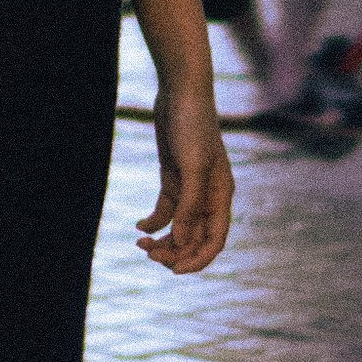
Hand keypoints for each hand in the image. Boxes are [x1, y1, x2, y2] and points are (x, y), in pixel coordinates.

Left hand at [139, 76, 232, 273]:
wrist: (181, 91)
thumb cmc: (192, 126)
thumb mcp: (191, 167)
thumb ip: (190, 205)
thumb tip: (182, 241)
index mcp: (221, 196)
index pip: (214, 240)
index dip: (197, 260)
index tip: (174, 270)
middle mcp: (209, 195)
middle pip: (195, 237)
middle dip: (175, 251)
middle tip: (149, 254)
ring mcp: (191, 187)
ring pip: (179, 227)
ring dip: (163, 240)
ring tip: (141, 244)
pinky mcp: (174, 177)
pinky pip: (166, 210)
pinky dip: (154, 222)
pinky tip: (139, 226)